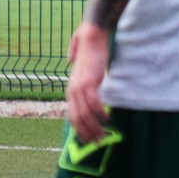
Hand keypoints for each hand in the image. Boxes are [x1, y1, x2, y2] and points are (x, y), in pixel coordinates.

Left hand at [65, 22, 110, 142]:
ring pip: (85, 114)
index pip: (72, 116)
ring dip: (95, 127)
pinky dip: (100, 113)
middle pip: (78, 118)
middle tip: (98, 142)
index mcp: (71, 89)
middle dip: (88, 133)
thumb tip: (70, 59)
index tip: (89, 140)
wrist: (91, 34)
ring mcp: (79, 86)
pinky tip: (108, 118)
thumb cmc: (87, 45)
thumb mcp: (78, 59)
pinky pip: (94, 103)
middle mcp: (72, 90)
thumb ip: (73, 60)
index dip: (80, 130)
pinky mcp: (89, 82)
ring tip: (104, 135)